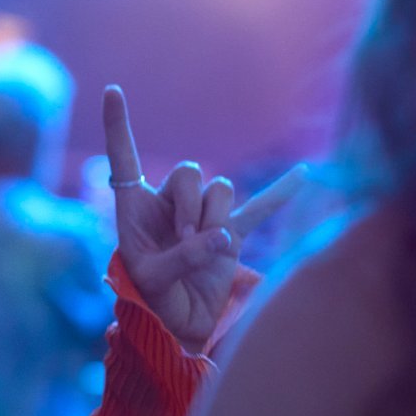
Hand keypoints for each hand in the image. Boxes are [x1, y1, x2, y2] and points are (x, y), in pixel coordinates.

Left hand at [103, 86, 305, 352]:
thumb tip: (222, 237)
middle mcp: (169, 203)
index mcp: (135, 206)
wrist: (177, 324)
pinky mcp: (232, 232)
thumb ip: (183, 257)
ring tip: (202, 250)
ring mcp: (203, 215)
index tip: (111, 91)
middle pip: (189, 172)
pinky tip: (303, 175)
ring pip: (220, 190)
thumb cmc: (152, 300)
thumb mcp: (154, 280)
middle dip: (189, 204)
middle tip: (185, 238)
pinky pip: (259, 208)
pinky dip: (279, 193)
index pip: (124, 157)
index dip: (117, 124)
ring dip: (213, 218)